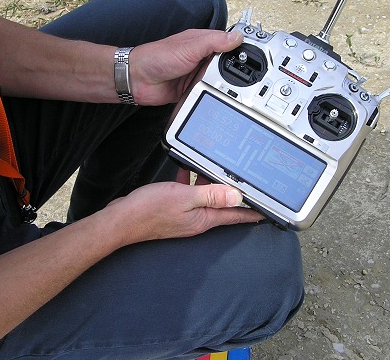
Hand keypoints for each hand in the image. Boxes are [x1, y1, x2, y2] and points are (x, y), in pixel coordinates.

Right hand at [107, 181, 263, 241]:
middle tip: (244, 180)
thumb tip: (236, 195)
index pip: (235, 216)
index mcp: (204, 219)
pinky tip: (185, 173)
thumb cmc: (148, 211)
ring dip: (210, 186)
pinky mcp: (173, 212)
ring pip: (205, 199)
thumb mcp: (184, 197)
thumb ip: (211, 195)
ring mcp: (185, 217)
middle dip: (233, 194)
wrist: (121, 221)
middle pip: (222, 206)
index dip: (253, 213)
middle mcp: (197, 220)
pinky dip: (191, 185)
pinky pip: (189, 196)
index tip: (268, 211)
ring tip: (213, 169)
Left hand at [128, 29, 242, 105]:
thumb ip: (214, 42)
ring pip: (219, 80)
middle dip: (235, 71)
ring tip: (235, 91)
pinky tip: (219, 98)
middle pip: (226, 65)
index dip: (240, 49)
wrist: (137, 80)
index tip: (255, 57)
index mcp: (202, 42)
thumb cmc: (157, 58)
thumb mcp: (190, 47)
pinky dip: (213, 95)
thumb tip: (236, 37)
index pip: (228, 44)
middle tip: (247, 79)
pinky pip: (208, 92)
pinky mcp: (192, 89)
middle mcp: (201, 58)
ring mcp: (197, 74)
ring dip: (224, 85)